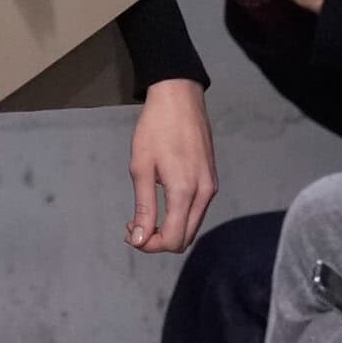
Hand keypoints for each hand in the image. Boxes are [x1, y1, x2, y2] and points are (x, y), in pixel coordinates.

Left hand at [126, 79, 217, 252]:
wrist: (179, 98)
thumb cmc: (155, 128)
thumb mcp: (141, 168)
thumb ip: (143, 207)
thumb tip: (139, 239)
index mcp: (185, 192)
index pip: (173, 240)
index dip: (150, 245)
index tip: (131, 232)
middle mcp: (203, 193)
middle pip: (184, 238)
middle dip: (158, 240)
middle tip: (134, 225)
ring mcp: (210, 186)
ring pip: (191, 226)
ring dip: (168, 229)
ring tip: (143, 214)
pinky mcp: (210, 179)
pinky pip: (196, 211)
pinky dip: (178, 216)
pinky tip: (160, 202)